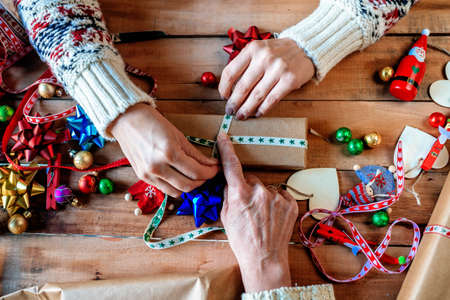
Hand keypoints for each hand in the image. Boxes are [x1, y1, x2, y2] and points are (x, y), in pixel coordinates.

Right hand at [110, 103, 218, 196]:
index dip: (211, 172)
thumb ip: (195, 153)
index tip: (217, 169)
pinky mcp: (142, 177)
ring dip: (189, 186)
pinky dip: (176, 187)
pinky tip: (180, 177)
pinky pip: (164, 189)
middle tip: (208, 173)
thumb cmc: (152, 122)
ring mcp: (149, 174)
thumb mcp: (178, 135)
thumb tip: (211, 164)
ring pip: (177, 192)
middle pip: (188, 185)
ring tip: (195, 177)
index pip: (197, 171)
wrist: (126, 119)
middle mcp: (158, 167)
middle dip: (202, 181)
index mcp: (169, 152)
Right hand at [217, 132, 297, 292]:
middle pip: (250, 179)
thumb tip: (229, 181)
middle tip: (247, 207)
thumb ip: (228, 195)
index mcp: (240, 194)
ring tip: (261, 215)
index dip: (226, 149)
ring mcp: (276, 197)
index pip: (231, 165)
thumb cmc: (242, 240)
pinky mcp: (290, 203)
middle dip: (247, 188)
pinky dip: (275, 201)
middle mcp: (259, 191)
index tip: (224, 136)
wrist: (264, 258)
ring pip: (265, 188)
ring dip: (262, 196)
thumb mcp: (226, 217)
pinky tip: (272, 215)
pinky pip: (279, 194)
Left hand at [219, 38, 313, 119]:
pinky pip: (271, 99)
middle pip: (242, 87)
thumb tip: (229, 89)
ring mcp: (278, 69)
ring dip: (246, 109)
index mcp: (252, 49)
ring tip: (241, 115)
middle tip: (230, 111)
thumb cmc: (278, 52)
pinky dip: (262, 109)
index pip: (230, 72)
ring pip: (256, 95)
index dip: (224, 88)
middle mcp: (264, 58)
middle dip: (234, 102)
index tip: (223, 97)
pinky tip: (257, 113)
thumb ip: (245, 64)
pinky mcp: (290, 80)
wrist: (305, 47)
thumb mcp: (259, 50)